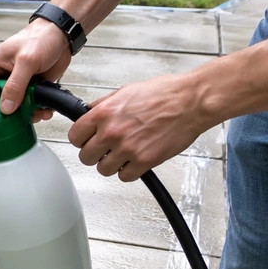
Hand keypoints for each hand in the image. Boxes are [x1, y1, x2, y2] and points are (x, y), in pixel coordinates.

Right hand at [0, 19, 71, 120]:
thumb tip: (5, 108)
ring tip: (36, 114)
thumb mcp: (26, 60)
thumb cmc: (40, 38)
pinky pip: (27, 108)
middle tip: (12, 123)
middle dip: (3, 117)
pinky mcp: (28, 91)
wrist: (61, 36)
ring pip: (12, 110)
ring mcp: (14, 87)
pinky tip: (44, 110)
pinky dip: (36, 112)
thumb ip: (15, 84)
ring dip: (24, 116)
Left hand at [68, 74, 205, 181]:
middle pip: (86, 157)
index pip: (75, 137)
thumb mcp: (126, 91)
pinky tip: (135, 160)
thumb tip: (88, 112)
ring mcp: (127, 149)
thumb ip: (103, 105)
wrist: (192, 101)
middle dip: (94, 154)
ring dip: (111, 164)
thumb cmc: (165, 93)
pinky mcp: (144, 161)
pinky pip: (124, 176)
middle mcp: (112, 132)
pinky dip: (128, 171)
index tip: (87, 140)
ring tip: (123, 154)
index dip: (81, 140)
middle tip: (105, 149)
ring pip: (103, 169)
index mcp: (104, 113)